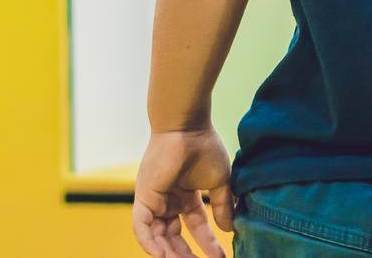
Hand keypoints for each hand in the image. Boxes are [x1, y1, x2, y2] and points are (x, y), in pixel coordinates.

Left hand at [132, 128, 233, 257]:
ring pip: (157, 236)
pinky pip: (142, 227)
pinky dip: (150, 243)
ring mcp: (154, 200)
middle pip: (174, 237)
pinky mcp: (144, 197)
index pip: (195, 227)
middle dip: (186, 254)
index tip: (221, 257)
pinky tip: (164, 256)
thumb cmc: (204, 147)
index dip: (207, 243)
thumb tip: (229, 229)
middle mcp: (167, 201)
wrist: (187, 128)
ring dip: (170, 253)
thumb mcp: (219, 182)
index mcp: (184, 196)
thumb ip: (221, 206)